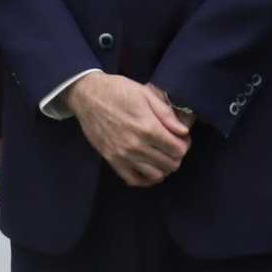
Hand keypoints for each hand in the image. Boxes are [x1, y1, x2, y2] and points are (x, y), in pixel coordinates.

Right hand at [62, 72, 189, 186]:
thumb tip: (184, 131)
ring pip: (155, 176)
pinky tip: (148, 169)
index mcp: (148, 127)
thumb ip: (166, 114)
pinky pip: (134, 180)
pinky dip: (145, 179)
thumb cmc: (118, 91)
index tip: (181, 137)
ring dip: (163, 168)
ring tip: (161, 156)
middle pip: (170, 164)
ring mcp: (124, 156)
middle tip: (172, 145)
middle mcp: (137, 146)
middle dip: (176, 156)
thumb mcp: (145, 94)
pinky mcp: (112, 160)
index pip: (178, 149)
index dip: (184, 144)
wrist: (87, 96)